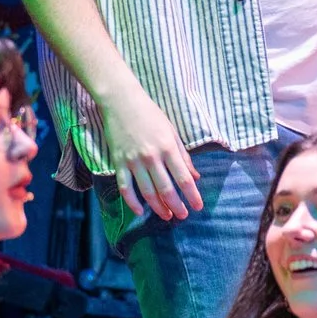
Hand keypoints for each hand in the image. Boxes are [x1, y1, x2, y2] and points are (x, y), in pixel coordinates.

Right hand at [99, 89, 201, 223]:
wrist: (122, 101)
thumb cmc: (150, 115)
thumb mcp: (172, 132)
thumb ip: (183, 156)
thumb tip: (194, 177)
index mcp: (168, 148)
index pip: (183, 178)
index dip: (192, 195)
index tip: (198, 207)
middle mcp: (152, 157)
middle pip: (166, 189)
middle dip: (176, 206)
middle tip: (183, 216)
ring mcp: (134, 161)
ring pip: (147, 192)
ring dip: (158, 207)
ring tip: (167, 216)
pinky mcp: (118, 162)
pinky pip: (125, 187)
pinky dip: (132, 202)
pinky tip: (140, 210)